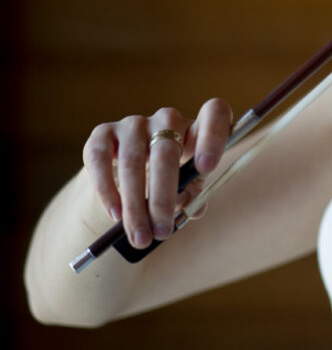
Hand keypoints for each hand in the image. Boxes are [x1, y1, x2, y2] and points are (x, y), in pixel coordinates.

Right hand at [82, 98, 232, 247]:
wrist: (129, 177)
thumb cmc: (169, 181)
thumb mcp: (187, 186)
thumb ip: (192, 194)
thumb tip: (190, 207)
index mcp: (196, 128)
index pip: (214, 112)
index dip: (213, 136)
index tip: (207, 167)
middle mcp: (167, 119)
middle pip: (167, 151)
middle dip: (163, 198)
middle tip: (163, 231)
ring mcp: (134, 123)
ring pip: (132, 162)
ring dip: (136, 205)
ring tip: (140, 236)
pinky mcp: (103, 133)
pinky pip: (100, 159)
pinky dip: (107, 190)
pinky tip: (115, 214)